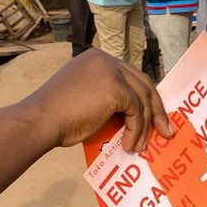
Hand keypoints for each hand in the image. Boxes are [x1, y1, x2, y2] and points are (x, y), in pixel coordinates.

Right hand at [24, 48, 172, 153]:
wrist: (41, 120)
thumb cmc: (58, 118)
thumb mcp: (87, 100)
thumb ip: (109, 99)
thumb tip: (133, 116)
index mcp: (97, 59)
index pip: (131, 76)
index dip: (145, 97)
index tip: (153, 118)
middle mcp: (106, 59)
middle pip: (143, 83)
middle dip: (156, 110)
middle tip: (164, 131)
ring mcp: (111, 71)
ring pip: (142, 99)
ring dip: (145, 126)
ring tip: (141, 147)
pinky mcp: (115, 87)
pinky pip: (136, 112)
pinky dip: (136, 131)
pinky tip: (128, 145)